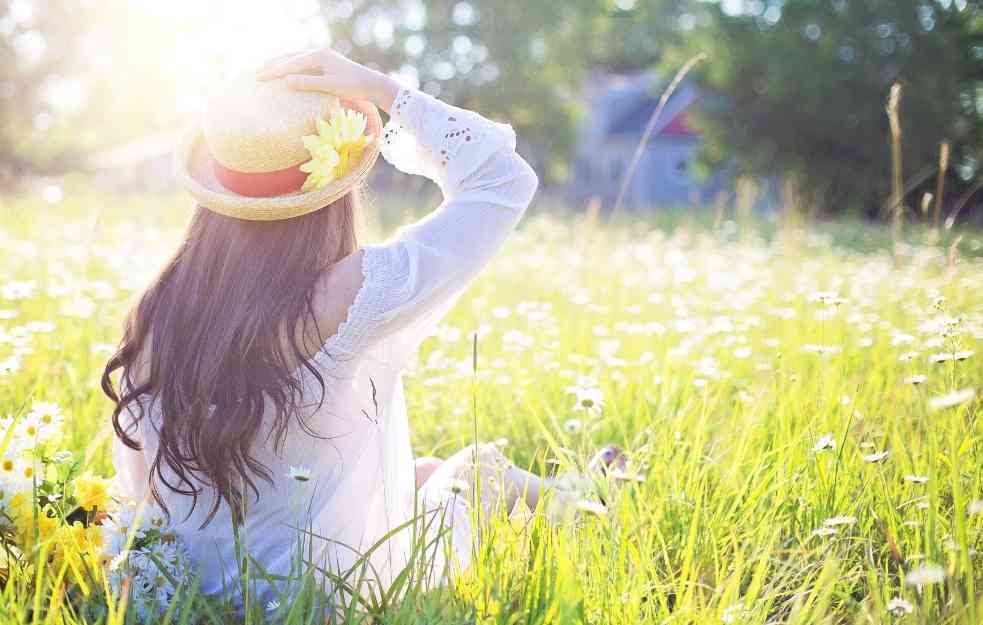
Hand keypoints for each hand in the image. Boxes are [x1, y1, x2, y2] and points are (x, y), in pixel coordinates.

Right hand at [256, 48, 399, 112]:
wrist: (372, 83)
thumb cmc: (353, 86)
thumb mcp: (330, 86)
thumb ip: (308, 83)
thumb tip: (285, 80)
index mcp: (318, 56)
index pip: (290, 63)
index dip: (273, 71)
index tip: (258, 77)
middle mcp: (318, 52)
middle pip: (289, 57)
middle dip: (272, 65)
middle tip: (255, 74)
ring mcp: (321, 57)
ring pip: (294, 59)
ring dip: (279, 65)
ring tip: (265, 71)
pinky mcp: (324, 63)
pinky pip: (302, 64)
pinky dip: (290, 67)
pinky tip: (284, 74)